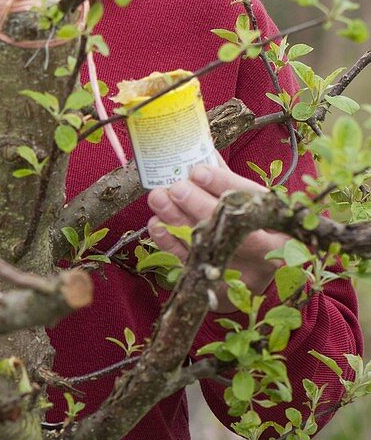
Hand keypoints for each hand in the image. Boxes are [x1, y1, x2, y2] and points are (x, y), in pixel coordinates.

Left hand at [146, 154, 287, 313]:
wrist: (260, 273)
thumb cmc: (253, 227)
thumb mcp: (252, 202)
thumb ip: (230, 180)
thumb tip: (202, 147)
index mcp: (282, 221)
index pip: (253, 198)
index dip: (224, 183)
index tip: (197, 169)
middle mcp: (270, 251)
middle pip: (235, 228)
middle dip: (200, 204)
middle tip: (176, 187)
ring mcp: (247, 275)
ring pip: (210, 248)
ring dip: (179, 221)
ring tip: (158, 198)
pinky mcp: (223, 292)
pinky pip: (192, 267)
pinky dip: (171, 244)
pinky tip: (157, 224)